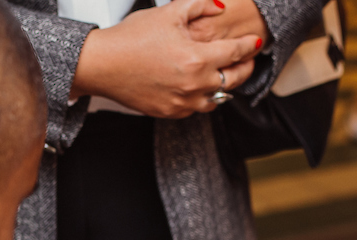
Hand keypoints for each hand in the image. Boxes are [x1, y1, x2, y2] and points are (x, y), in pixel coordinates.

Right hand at [70, 0, 262, 117]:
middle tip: (247, 60)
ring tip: (226, 75)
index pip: (236, 53)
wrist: (102, 64)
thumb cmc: (131, 38)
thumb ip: (200, 5)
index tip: (255, 42)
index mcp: (197, 58)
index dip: (249, 45)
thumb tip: (221, 6)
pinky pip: (197, 108)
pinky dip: (204, 98)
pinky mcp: (170, 112)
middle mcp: (194, 85)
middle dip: (245, 68)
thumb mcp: (168, 13)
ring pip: (218, 98)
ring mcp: (182, 102)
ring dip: (226, 86)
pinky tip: (201, 87)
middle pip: (234, 80)